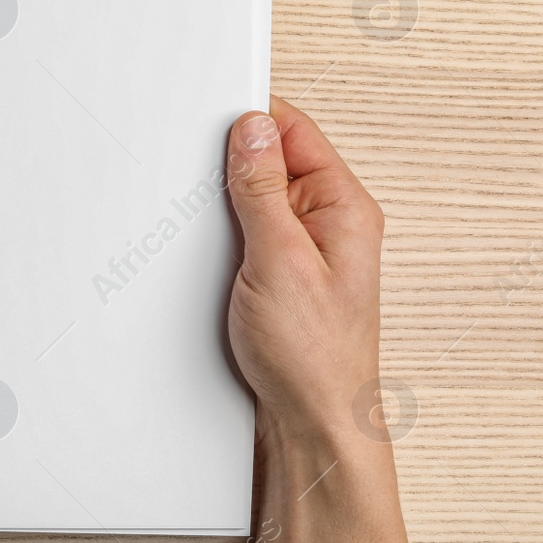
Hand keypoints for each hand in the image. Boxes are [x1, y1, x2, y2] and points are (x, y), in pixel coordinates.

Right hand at [224, 96, 384, 447]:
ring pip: (252, 199)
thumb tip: (252, 129)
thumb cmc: (313, 357)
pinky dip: (220, 237)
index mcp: (344, 208)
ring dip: (222, 207)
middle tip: (197, 179)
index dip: (252, 120)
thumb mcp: (280, 260)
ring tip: (207, 230)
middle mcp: (327, 223)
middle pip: (271, 161)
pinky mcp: (277, 275)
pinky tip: (207, 254)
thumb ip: (263, 190)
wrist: (310, 423)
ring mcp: (302, 250)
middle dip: (230, 166)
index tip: (209, 119)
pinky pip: (245, 234)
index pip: (296, 132)